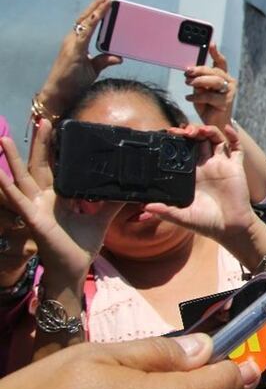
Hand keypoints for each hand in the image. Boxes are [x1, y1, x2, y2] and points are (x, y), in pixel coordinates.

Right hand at [0, 126, 121, 281]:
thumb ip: (112, 203)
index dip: (56, 150)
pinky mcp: (33, 219)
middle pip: (39, 165)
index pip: (56, 167)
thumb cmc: (80, 246)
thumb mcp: (101, 219)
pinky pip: (18, 201)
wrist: (73, 269)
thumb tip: (130, 190)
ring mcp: (36, 207)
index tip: (58, 130)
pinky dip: (7, 187)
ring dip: (12, 159)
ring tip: (3, 139)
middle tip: (41, 119)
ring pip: (22, 178)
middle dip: (40, 144)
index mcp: (59, 197)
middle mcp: (44, 199)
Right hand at [37, 0, 121, 116]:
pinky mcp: (74, 50)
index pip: (87, 23)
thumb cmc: (74, 82)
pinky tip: (101, 15)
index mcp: (76, 43)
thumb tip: (119, 57)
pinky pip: (86, 32)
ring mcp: (71, 43)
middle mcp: (72, 39)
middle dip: (97, 5)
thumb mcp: (93, 70)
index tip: (106, 0)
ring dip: (96, 9)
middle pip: (85, 18)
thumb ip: (104, 61)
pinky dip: (94, 22)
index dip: (96, 11)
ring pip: (85, 22)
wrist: (60, 94)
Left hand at [144, 125, 255, 241]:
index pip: (184, 151)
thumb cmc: (207, 223)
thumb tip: (146, 206)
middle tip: (183, 131)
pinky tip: (227, 129)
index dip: (178, 141)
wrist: (230, 229)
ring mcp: (222, 166)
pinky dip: (234, 136)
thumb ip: (165, 211)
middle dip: (191, 131)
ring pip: (216, 139)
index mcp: (193, 175)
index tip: (170, 135)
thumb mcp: (182, 217)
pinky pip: (238, 148)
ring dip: (208, 130)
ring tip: (200, 130)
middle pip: (199, 141)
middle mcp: (207, 167)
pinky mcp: (236, 167)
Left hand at [185, 43, 236, 130]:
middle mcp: (229, 82)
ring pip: (215, 81)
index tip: (210, 43)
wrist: (214, 124)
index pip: (220, 62)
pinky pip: (210, 96)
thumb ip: (198, 83)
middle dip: (200, 69)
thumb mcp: (200, 91)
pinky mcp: (226, 103)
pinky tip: (189, 98)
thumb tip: (191, 75)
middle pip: (215, 71)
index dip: (216, 53)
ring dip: (200, 81)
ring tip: (188, 83)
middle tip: (187, 71)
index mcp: (223, 77)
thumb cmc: (207, 106)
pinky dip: (197, 97)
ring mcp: (229, 92)